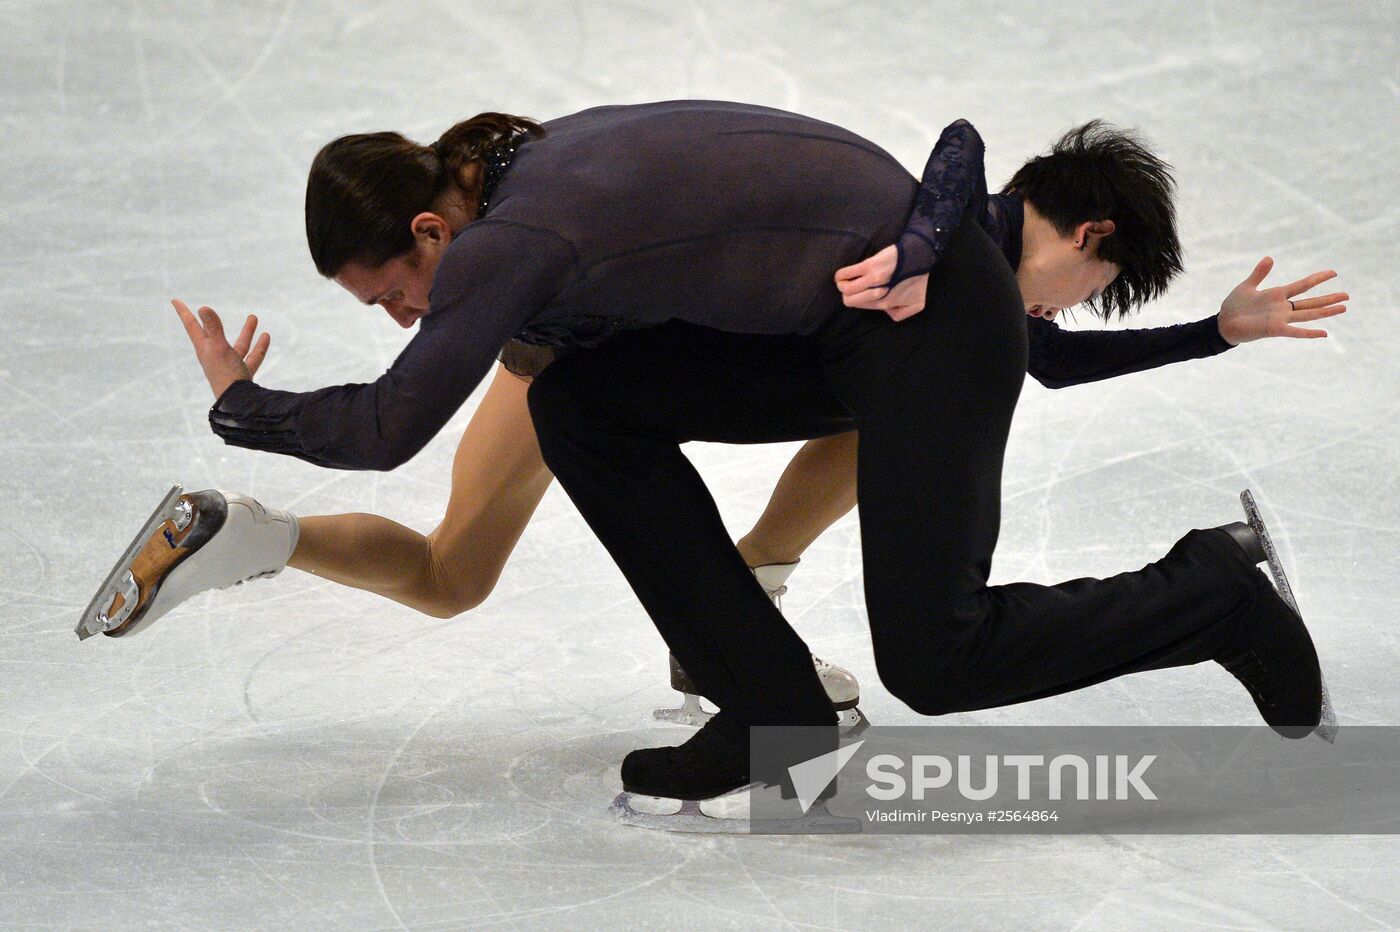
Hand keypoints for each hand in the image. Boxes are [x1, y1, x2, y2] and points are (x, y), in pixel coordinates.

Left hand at [172, 299, 270, 398]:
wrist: (239, 404)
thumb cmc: (226, 375)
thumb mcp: (219, 348)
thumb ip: (214, 328)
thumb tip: (203, 307)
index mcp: (205, 349)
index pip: (192, 326)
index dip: (183, 312)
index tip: (174, 300)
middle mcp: (214, 357)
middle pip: (213, 334)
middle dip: (212, 321)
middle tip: (205, 308)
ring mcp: (229, 366)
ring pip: (238, 345)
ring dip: (246, 332)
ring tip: (253, 317)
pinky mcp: (242, 375)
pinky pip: (252, 357)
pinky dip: (259, 347)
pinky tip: (266, 337)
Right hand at [835, 245, 928, 320]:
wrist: (919, 256)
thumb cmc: (918, 278)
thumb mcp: (917, 304)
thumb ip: (901, 314)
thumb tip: (886, 311)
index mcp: (886, 303)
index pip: (860, 306)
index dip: (857, 300)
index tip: (860, 293)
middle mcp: (878, 294)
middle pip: (848, 300)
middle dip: (847, 295)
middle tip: (851, 287)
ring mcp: (872, 279)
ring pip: (845, 288)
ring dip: (842, 285)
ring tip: (846, 280)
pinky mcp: (869, 265)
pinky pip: (845, 274)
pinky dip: (840, 275)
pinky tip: (843, 274)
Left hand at [1217, 258, 1347, 345]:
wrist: (1222, 323)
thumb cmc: (1234, 306)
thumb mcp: (1247, 286)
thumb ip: (1259, 273)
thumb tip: (1270, 258)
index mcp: (1277, 295)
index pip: (1302, 285)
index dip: (1317, 279)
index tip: (1333, 273)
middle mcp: (1283, 307)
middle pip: (1311, 302)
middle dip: (1329, 298)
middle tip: (1348, 296)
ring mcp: (1280, 319)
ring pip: (1308, 314)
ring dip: (1326, 312)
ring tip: (1344, 308)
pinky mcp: (1274, 329)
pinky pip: (1295, 332)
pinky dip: (1309, 333)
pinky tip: (1325, 333)